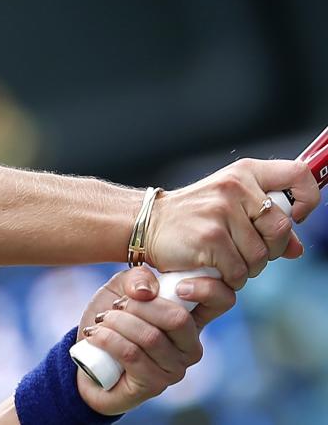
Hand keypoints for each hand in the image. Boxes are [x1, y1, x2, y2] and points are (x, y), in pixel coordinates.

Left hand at [75, 267, 234, 415]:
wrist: (88, 358)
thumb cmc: (111, 319)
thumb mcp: (121, 289)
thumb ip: (137, 278)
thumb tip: (147, 290)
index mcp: (191, 318)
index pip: (221, 301)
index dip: (207, 288)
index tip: (177, 285)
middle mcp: (190, 346)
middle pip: (177, 319)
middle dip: (138, 306)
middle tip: (116, 306)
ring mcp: (174, 369)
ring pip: (150, 337)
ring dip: (117, 322)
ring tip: (101, 321)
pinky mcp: (153, 385)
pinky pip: (131, 354)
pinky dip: (108, 339)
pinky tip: (95, 335)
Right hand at [146, 158, 318, 289]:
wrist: (146, 224)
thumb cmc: (191, 216)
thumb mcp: (228, 206)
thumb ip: (264, 222)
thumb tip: (296, 248)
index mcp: (244, 173)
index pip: (298, 174)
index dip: (306, 199)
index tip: (294, 216)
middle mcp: (234, 187)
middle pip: (282, 228)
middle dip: (271, 249)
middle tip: (248, 250)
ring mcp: (221, 212)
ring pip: (262, 256)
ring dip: (248, 267)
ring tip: (227, 259)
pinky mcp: (210, 239)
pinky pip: (239, 271)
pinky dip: (230, 278)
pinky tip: (214, 268)